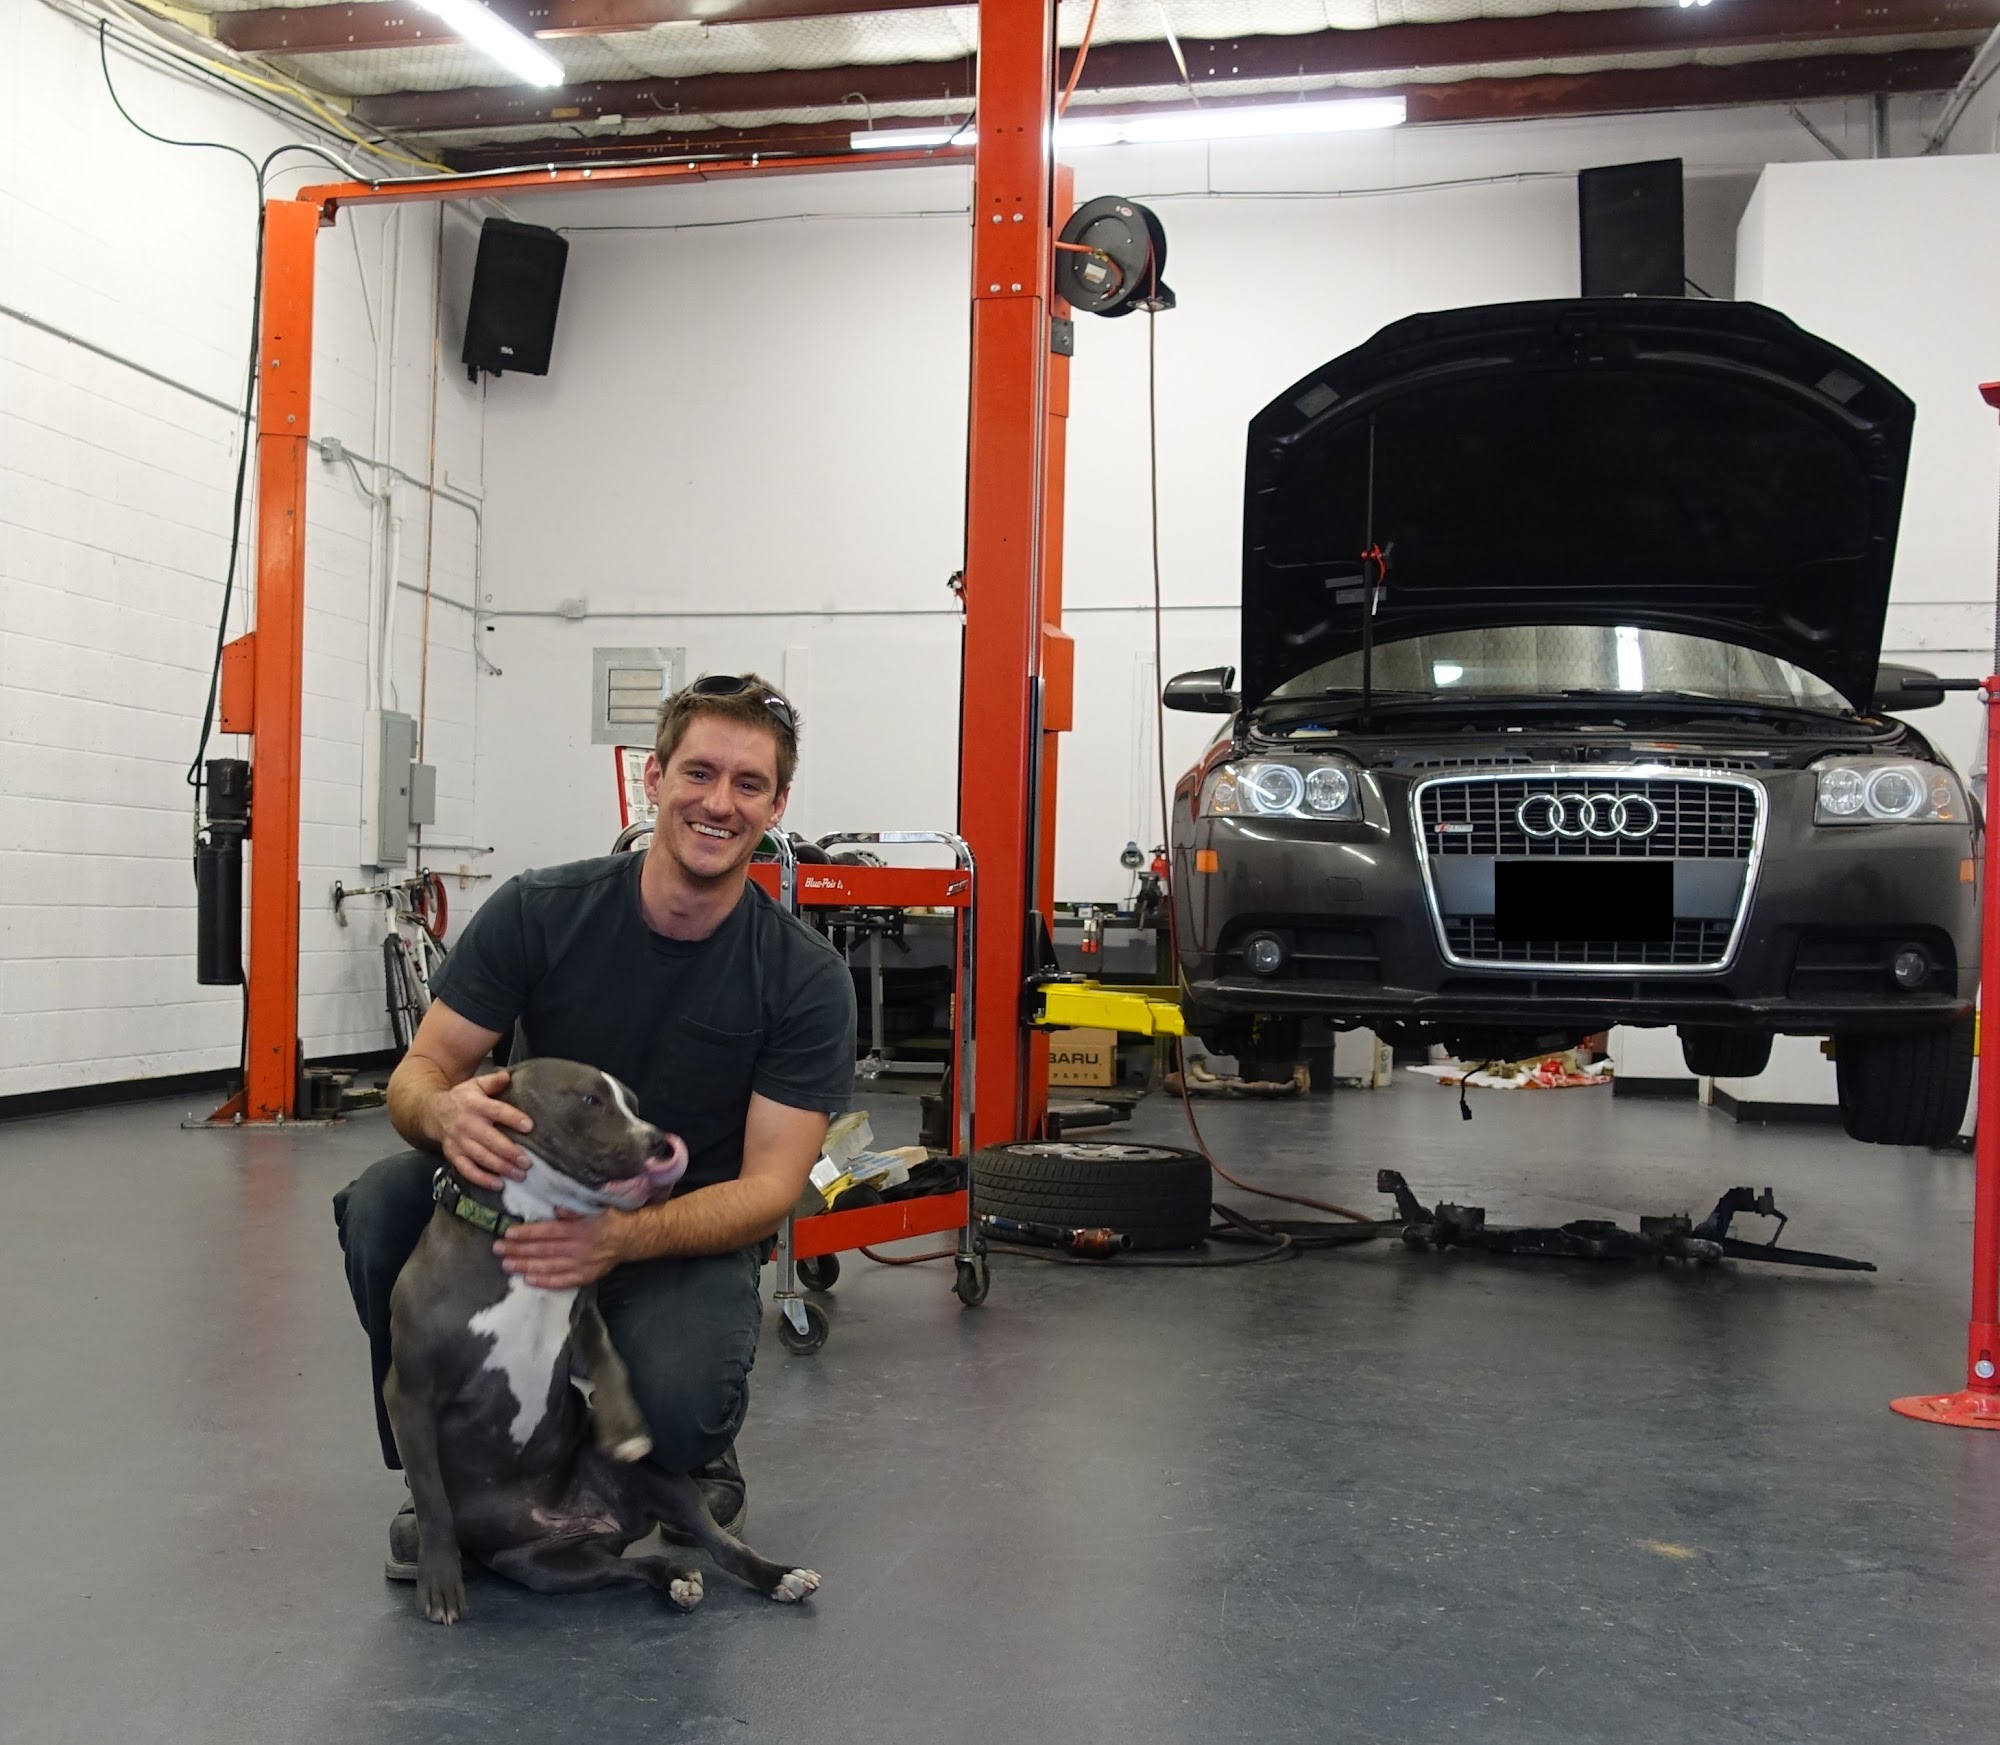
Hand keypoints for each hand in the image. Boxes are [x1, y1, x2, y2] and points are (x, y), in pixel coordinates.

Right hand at [433, 1068, 531, 1189]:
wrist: (433, 1113)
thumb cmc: (463, 1099)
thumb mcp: (475, 1085)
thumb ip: (492, 1082)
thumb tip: (507, 1076)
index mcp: (474, 1105)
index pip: (496, 1111)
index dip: (512, 1118)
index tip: (529, 1126)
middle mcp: (466, 1124)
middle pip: (489, 1139)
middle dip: (509, 1152)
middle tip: (527, 1162)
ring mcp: (458, 1142)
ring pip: (480, 1157)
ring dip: (500, 1168)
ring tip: (519, 1175)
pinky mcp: (453, 1155)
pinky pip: (467, 1170)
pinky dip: (482, 1179)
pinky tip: (498, 1185)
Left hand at [496, 1209, 630, 1288]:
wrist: (631, 1239)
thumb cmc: (608, 1219)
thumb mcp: (595, 1208)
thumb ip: (575, 1210)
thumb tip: (556, 1209)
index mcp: (581, 1228)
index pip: (549, 1231)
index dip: (528, 1233)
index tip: (509, 1233)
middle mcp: (580, 1248)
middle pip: (544, 1249)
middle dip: (519, 1250)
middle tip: (498, 1249)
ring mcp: (582, 1264)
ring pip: (549, 1266)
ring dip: (526, 1266)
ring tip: (506, 1264)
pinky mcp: (585, 1277)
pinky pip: (562, 1281)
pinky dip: (545, 1281)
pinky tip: (528, 1280)